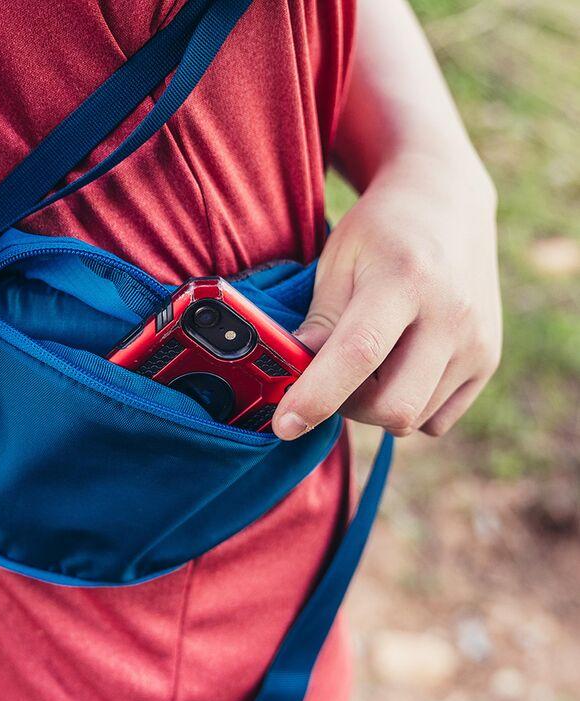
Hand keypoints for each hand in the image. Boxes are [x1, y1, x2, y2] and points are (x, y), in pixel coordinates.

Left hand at [272, 152, 501, 439]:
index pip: (358, 354)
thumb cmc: (380, 232)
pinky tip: (399, 368)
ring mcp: (477, 341)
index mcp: (405, 279)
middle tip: (329, 379)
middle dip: (348, 408)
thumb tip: (295, 375)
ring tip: (367, 364)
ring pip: (412, 419)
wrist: (447, 202)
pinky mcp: (487, 360)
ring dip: (375, 407)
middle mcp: (451, 315)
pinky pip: (436, 420)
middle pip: (394, 406)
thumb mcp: (337, 260)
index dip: (318, 396)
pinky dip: (408, 408)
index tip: (284, 425)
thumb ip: (320, 319)